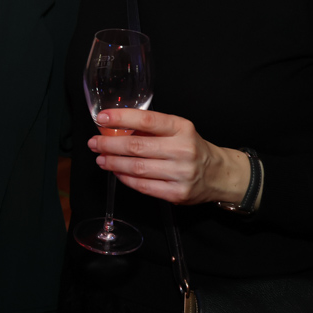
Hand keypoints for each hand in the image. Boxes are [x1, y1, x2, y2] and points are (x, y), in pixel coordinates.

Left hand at [88, 108, 249, 205]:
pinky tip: (116, 172)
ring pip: (137, 168)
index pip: (147, 120)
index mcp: (182, 128)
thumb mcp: (178, 130)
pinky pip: (143, 186)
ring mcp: (181, 174)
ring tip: (101, 158)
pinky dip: (125, 179)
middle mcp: (183, 150)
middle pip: (136, 147)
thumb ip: (151, 128)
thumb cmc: (192, 148)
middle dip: (109, 145)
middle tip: (94, 143)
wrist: (218, 174)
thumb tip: (115, 127)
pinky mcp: (177, 194)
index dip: (121, 118)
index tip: (102, 118)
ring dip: (113, 163)